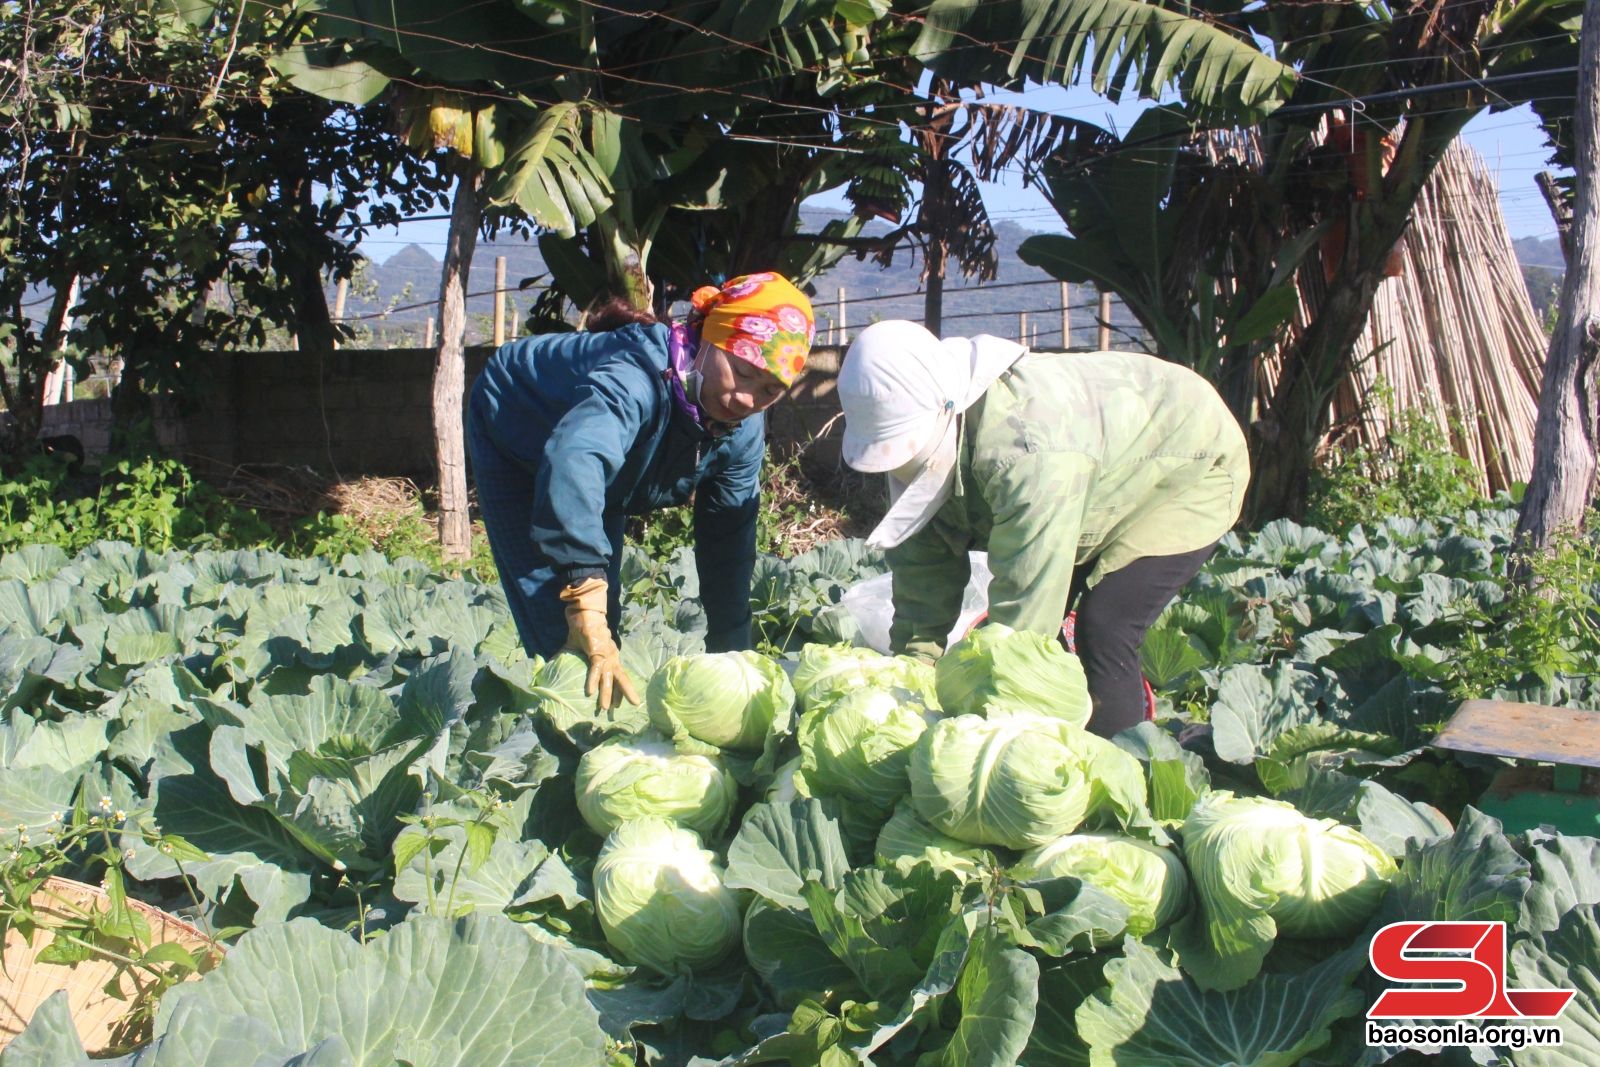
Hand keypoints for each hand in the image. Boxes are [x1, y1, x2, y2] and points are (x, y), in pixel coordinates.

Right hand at [560, 577, 641, 709]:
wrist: (582, 612)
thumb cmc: (582, 628)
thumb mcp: (575, 648)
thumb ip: (567, 658)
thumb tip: (552, 665)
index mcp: (609, 656)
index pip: (616, 676)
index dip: (619, 690)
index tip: (618, 704)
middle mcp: (611, 657)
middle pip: (622, 678)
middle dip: (626, 693)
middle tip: (633, 706)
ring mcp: (606, 654)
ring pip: (610, 677)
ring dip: (608, 693)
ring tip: (606, 708)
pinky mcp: (598, 651)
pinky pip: (596, 668)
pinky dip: (593, 680)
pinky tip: (590, 691)